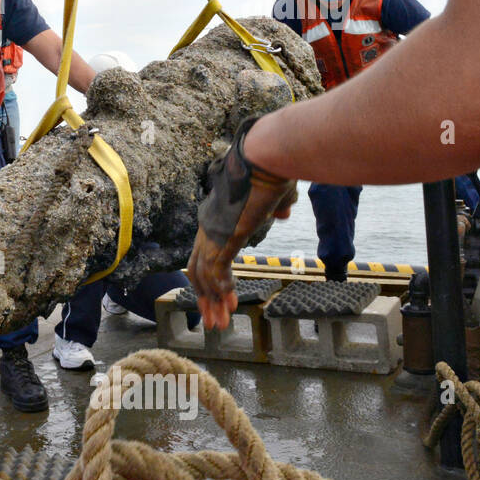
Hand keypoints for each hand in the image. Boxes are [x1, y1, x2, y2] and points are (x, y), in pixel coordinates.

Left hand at [187, 118, 296, 329]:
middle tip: (213, 322)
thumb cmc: (274, 170)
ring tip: (220, 323)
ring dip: (211, 301)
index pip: (205, 256)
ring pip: (201, 275)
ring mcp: (214, 231)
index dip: (211, 280)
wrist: (268, 156)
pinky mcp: (225, 234)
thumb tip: (282, 211)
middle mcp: (208, 226)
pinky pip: (215, 268)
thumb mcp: (278, 194)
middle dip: (205, 299)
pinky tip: (229, 304)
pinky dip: (220, 289)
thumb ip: (277, 205)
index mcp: (217, 218)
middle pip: (197, 269)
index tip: (221, 300)